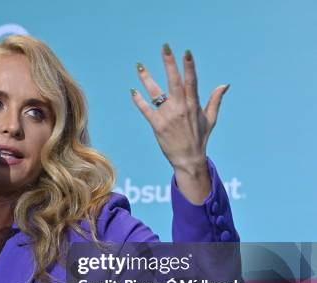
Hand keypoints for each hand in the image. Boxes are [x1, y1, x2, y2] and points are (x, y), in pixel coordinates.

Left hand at [130, 43, 228, 174]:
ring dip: (147, 78)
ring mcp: (168, 116)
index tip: (186, 52)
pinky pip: (146, 109)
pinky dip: (139, 100)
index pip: (191, 81)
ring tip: (140, 66)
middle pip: (174, 81)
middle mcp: (180, 108)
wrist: (188, 158)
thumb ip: (215, 100)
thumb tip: (224, 85)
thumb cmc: (200, 138)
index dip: (189, 66)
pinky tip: (133, 90)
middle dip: (169, 63)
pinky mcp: (157, 125)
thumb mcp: (211, 118)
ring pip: (156, 93)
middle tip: (165, 48)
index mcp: (193, 105)